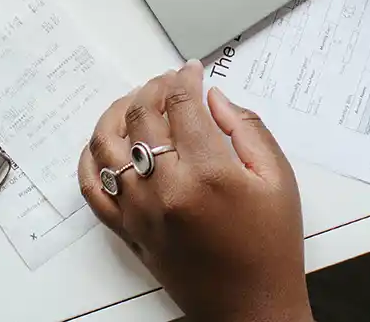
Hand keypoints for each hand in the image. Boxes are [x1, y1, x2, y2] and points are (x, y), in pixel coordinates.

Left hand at [78, 61, 309, 321]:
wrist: (251, 307)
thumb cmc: (271, 247)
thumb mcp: (279, 180)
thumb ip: (247, 129)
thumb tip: (214, 99)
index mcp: (208, 173)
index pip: (182, 104)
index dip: (185, 78)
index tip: (192, 71)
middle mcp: (166, 190)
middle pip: (142, 117)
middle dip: (153, 88)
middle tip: (168, 81)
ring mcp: (140, 211)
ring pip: (106, 145)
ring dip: (117, 113)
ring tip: (135, 103)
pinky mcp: (128, 231)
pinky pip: (91, 188)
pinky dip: (90, 159)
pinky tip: (105, 144)